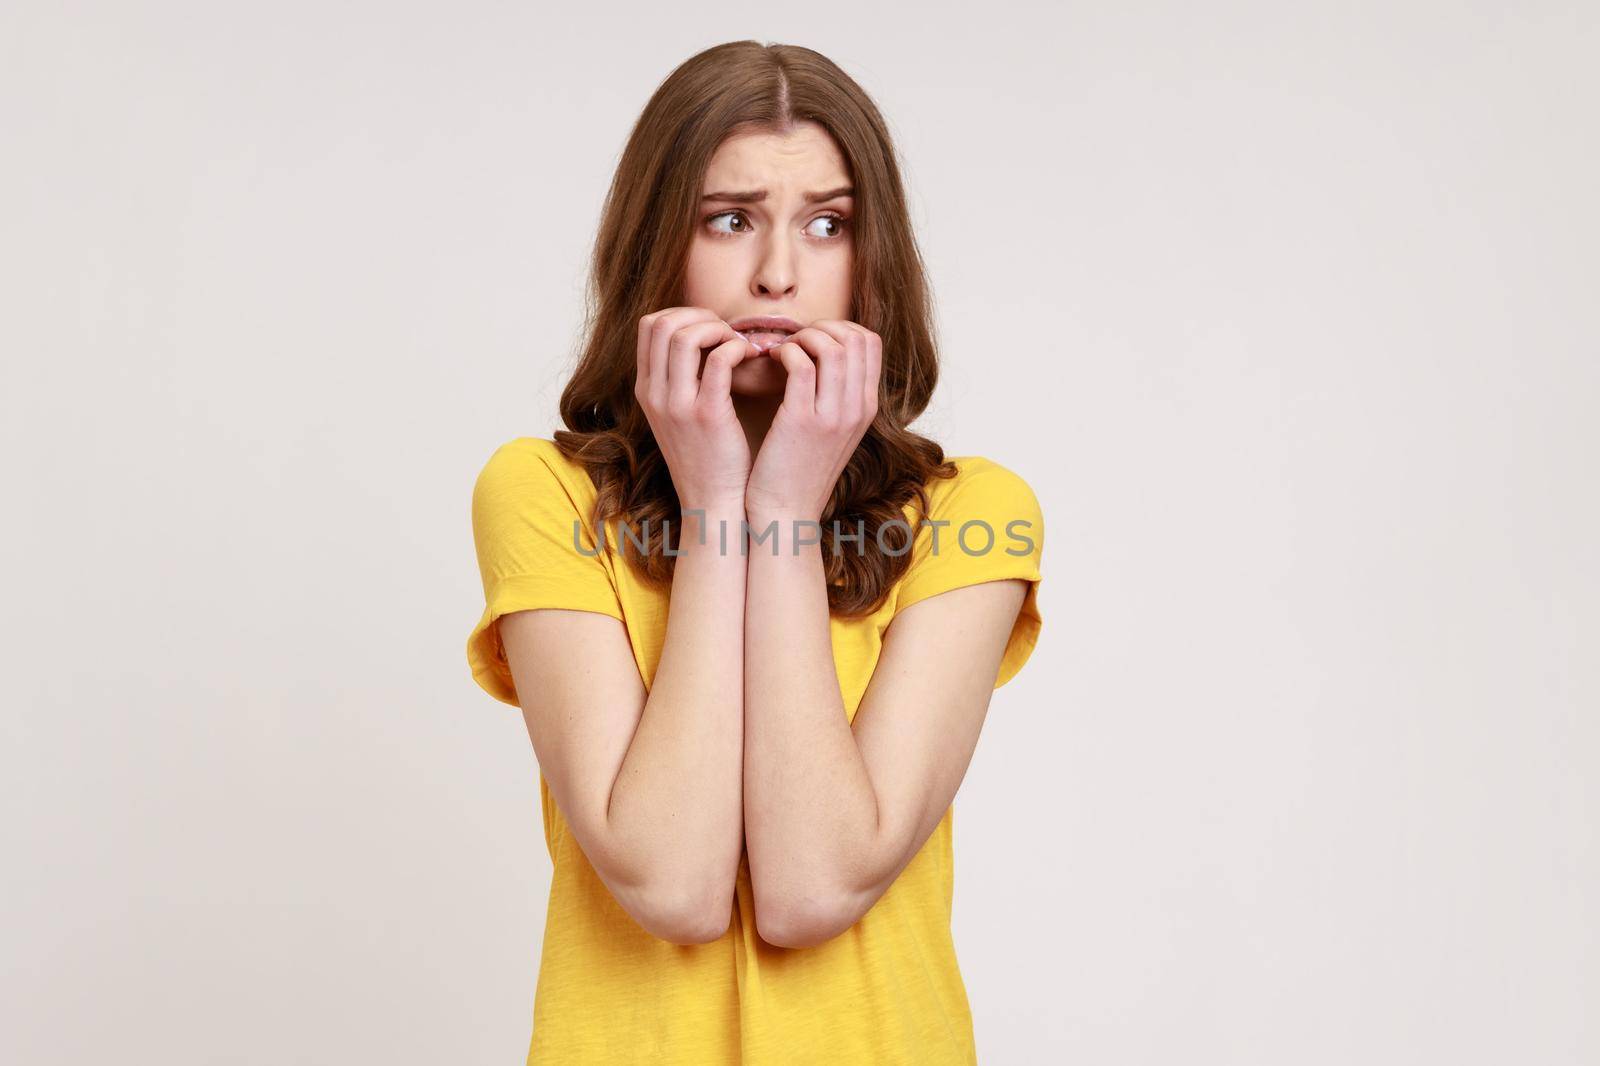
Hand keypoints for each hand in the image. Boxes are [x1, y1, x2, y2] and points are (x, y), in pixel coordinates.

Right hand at [634, 307, 761, 511]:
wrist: (714, 504)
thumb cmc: (708, 459)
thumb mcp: (679, 417)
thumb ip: (682, 380)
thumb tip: (704, 340)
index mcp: (646, 391)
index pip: (649, 326)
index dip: (683, 315)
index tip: (711, 329)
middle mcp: (654, 395)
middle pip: (662, 323)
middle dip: (699, 316)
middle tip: (727, 332)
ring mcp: (677, 405)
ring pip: (684, 335)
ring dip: (717, 328)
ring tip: (739, 344)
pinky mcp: (707, 415)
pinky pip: (718, 360)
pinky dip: (736, 347)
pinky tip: (751, 357)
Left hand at [745, 320, 881, 522]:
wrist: (784, 514)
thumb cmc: (798, 470)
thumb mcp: (831, 432)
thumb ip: (835, 396)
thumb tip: (822, 356)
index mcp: (865, 408)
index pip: (870, 343)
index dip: (839, 328)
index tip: (811, 339)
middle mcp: (856, 409)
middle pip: (856, 337)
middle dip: (822, 327)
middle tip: (795, 341)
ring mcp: (833, 416)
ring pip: (833, 346)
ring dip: (803, 337)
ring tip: (782, 350)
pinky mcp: (802, 422)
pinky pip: (801, 366)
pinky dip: (784, 352)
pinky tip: (771, 361)